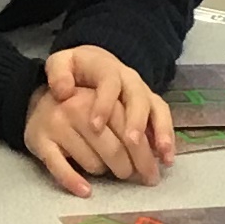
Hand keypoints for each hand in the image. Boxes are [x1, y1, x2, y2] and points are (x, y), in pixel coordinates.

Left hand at [50, 46, 174, 179]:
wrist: (95, 63)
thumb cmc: (76, 69)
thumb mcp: (61, 64)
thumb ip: (58, 73)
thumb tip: (63, 91)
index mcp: (107, 68)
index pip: (109, 83)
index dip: (104, 104)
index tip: (94, 127)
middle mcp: (130, 80)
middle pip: (139, 98)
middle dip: (137, 121)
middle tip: (131, 143)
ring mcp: (144, 93)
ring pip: (157, 109)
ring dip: (161, 133)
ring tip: (161, 157)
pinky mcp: (152, 106)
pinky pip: (163, 120)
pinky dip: (166, 139)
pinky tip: (166, 159)